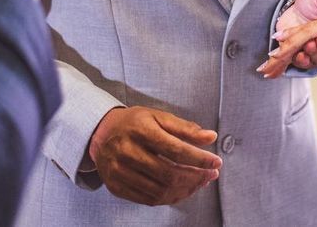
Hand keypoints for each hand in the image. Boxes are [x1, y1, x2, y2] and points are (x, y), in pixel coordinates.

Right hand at [88, 107, 222, 206]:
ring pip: (160, 191)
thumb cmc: (134, 123)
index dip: (199, 158)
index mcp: (140, 130)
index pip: (175, 149)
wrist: (101, 134)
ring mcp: (119, 172)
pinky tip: (183, 189)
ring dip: (186, 189)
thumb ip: (185, 128)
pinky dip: (171, 198)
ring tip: (200, 181)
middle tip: (211, 174)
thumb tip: (210, 137)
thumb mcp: (158, 116)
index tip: (216, 161)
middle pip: (169, 174)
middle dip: (196, 177)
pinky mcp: (116, 187)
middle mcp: (127, 152)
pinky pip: (149, 200)